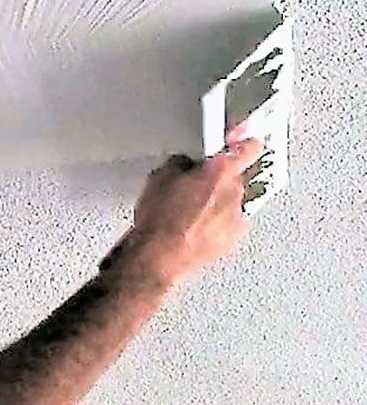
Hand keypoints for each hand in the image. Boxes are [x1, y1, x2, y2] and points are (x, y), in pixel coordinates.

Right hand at [105, 140, 263, 289]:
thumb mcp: (160, 178)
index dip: (243, 144)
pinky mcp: (229, 242)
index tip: (241, 144)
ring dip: (215, 207)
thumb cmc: (158, 224)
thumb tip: (185, 164)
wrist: (155, 260)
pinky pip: (226, 228)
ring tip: (188, 217)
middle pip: (235, 180)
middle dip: (217, 183)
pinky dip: (214, 229)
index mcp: (221, 170)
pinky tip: (193, 232)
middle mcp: (235, 193)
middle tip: (193, 192)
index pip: (248, 147)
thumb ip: (183, 163)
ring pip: (230, 205)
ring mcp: (234, 219)